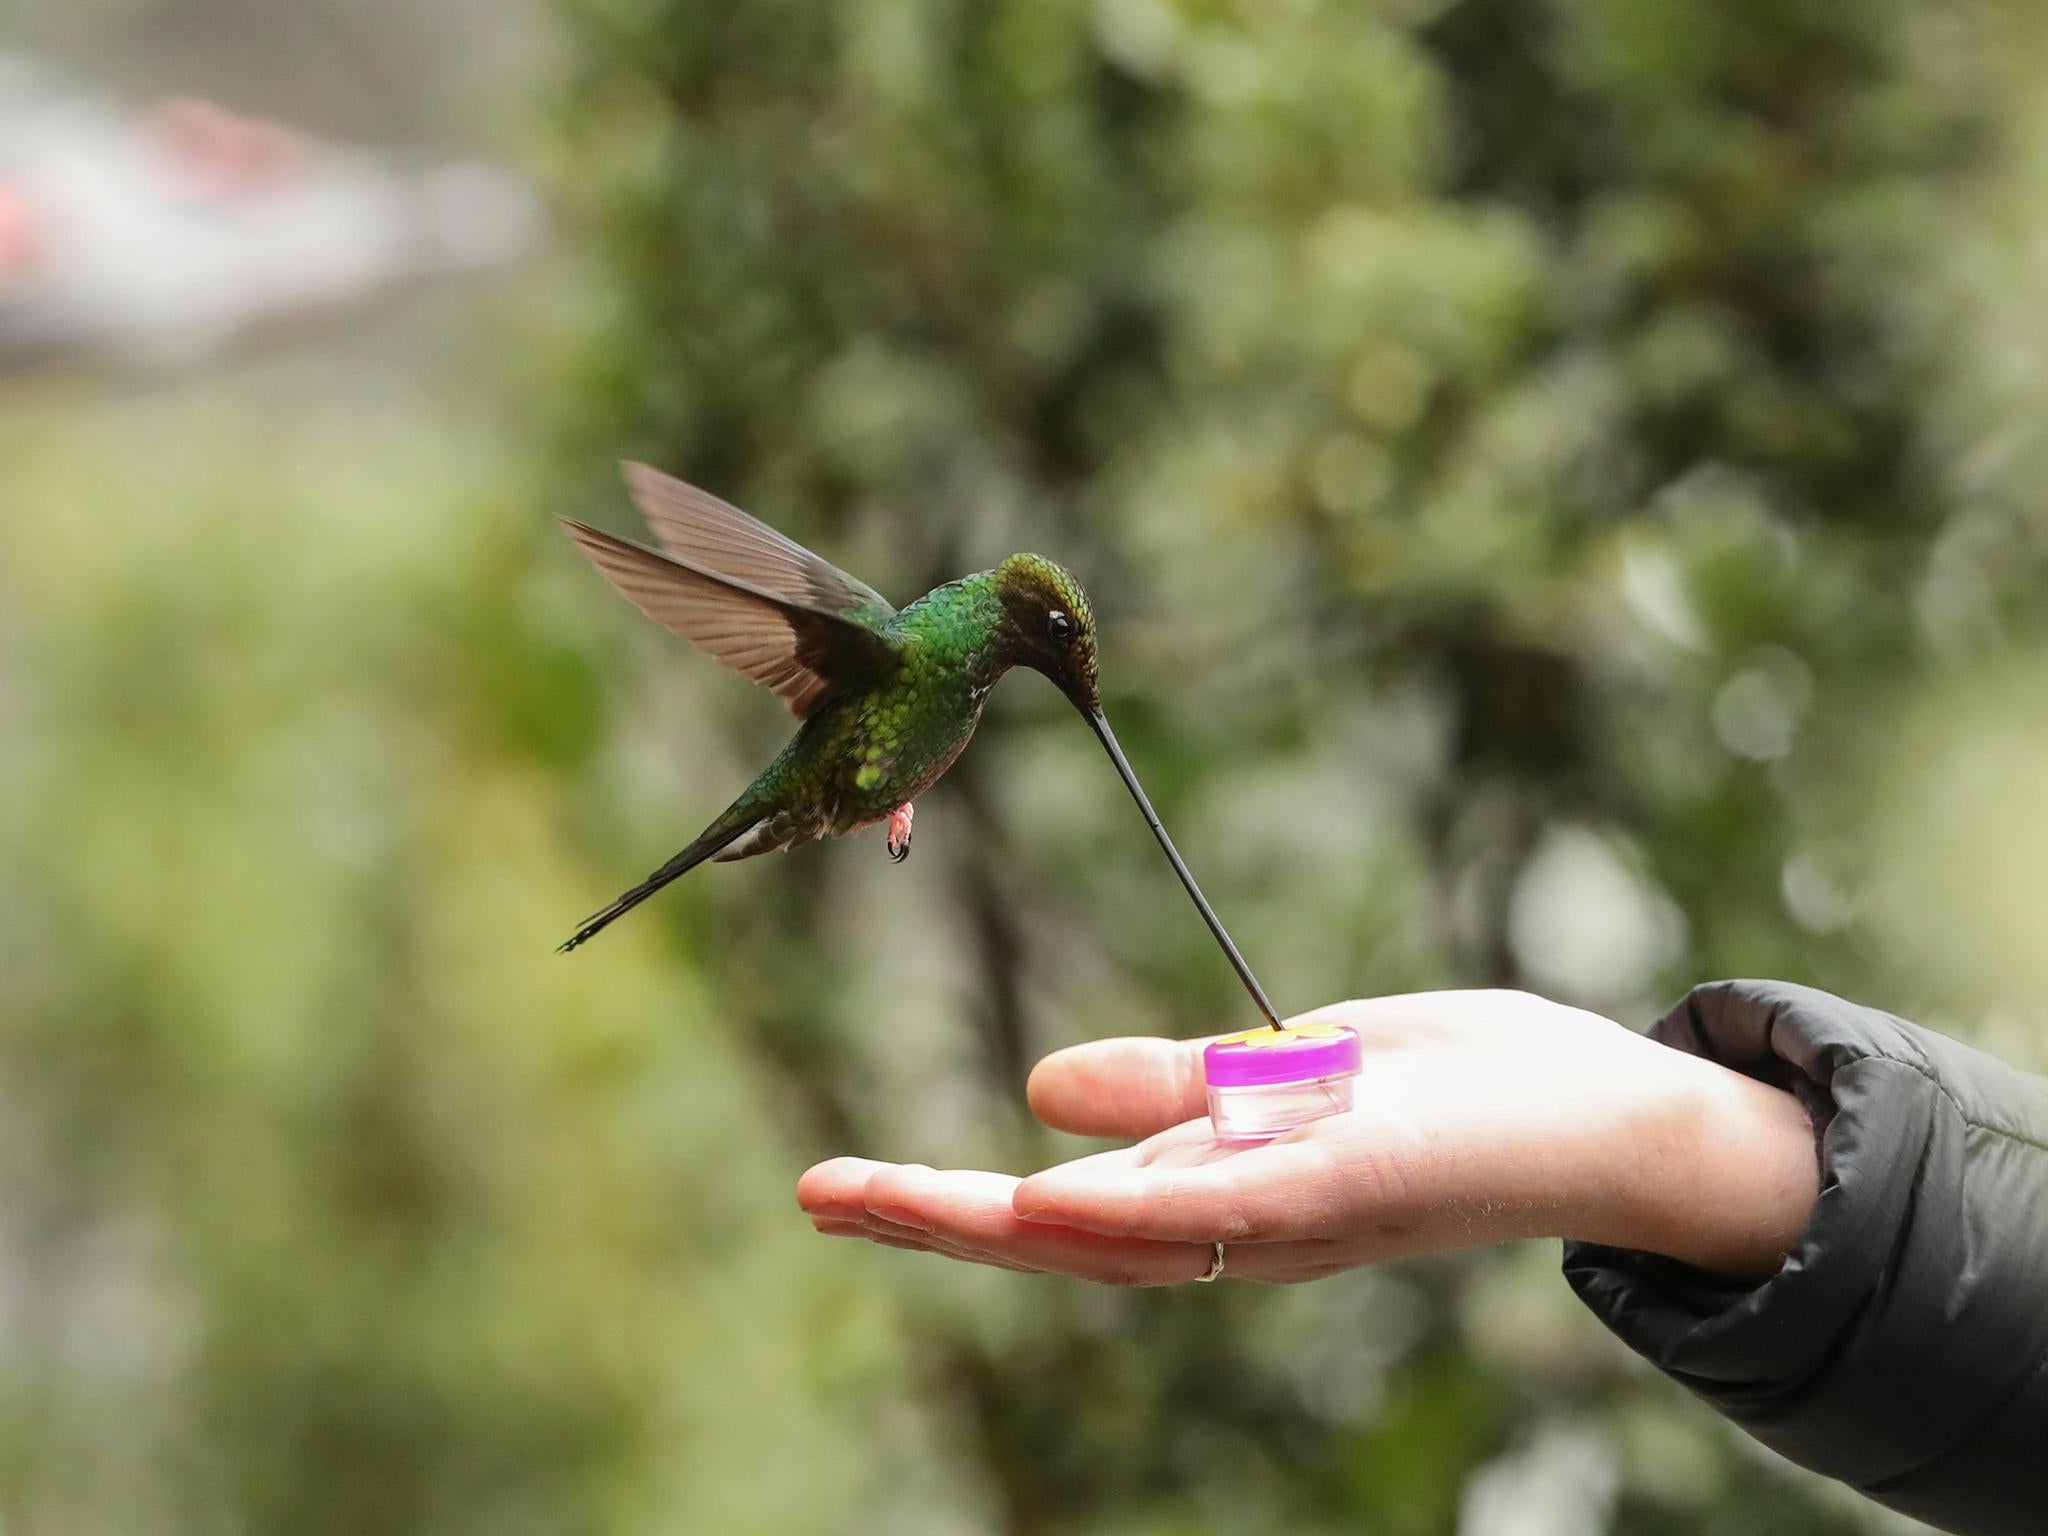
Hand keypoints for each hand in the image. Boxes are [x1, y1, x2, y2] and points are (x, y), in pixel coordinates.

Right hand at [797, 991, 1818, 1284]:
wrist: (1612, 1119)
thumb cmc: (1459, 1093)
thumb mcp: (1294, 1070)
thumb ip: (1176, 1085)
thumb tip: (1036, 1088)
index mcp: (1215, 1192)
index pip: (1055, 1207)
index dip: (941, 1203)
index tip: (838, 1185)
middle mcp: (1235, 1225)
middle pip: (1058, 1236)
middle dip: (930, 1221)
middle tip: (814, 1196)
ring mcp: (1286, 1216)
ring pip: (1118, 1234)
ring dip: (993, 1224)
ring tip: (880, 1200)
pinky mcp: (1347, 1188)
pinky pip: (1224, 1213)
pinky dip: (1131, 1213)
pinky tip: (1045, 1200)